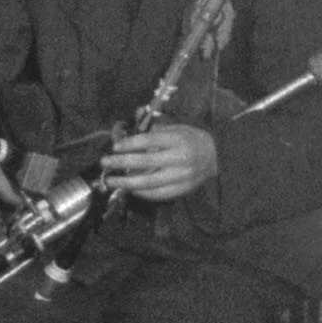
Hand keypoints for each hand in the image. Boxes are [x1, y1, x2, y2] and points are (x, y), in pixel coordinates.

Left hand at [101, 124, 218, 201]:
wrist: (216, 157)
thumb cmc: (191, 139)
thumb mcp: (177, 128)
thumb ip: (155, 132)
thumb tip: (129, 136)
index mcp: (179, 140)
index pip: (150, 141)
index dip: (130, 144)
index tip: (114, 146)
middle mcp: (180, 159)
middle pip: (146, 162)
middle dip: (122, 163)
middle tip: (104, 163)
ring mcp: (181, 177)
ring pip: (149, 182)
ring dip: (126, 182)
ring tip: (110, 181)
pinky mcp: (182, 190)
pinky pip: (158, 194)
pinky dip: (141, 193)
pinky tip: (128, 189)